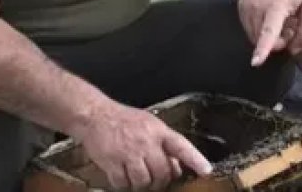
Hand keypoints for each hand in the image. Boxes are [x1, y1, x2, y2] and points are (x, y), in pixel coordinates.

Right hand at [75, 102, 211, 191]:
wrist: (95, 115)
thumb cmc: (124, 120)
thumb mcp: (150, 124)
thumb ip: (164, 145)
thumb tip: (178, 168)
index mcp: (158, 131)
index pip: (181, 146)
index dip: (195, 160)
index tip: (206, 171)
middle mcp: (146, 142)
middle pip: (162, 172)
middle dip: (161, 181)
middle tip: (155, 180)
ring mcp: (129, 153)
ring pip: (144, 182)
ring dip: (141, 184)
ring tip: (137, 177)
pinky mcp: (112, 163)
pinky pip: (123, 184)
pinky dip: (124, 185)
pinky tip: (122, 177)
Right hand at [241, 0, 301, 66]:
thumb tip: (295, 50)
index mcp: (276, 5)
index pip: (268, 31)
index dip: (263, 48)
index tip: (256, 62)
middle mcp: (256, 7)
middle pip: (261, 39)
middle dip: (277, 42)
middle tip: (291, 27)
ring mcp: (245, 6)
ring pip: (253, 36)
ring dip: (268, 36)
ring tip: (282, 20)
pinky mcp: (240, 6)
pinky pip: (248, 27)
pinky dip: (259, 29)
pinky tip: (271, 16)